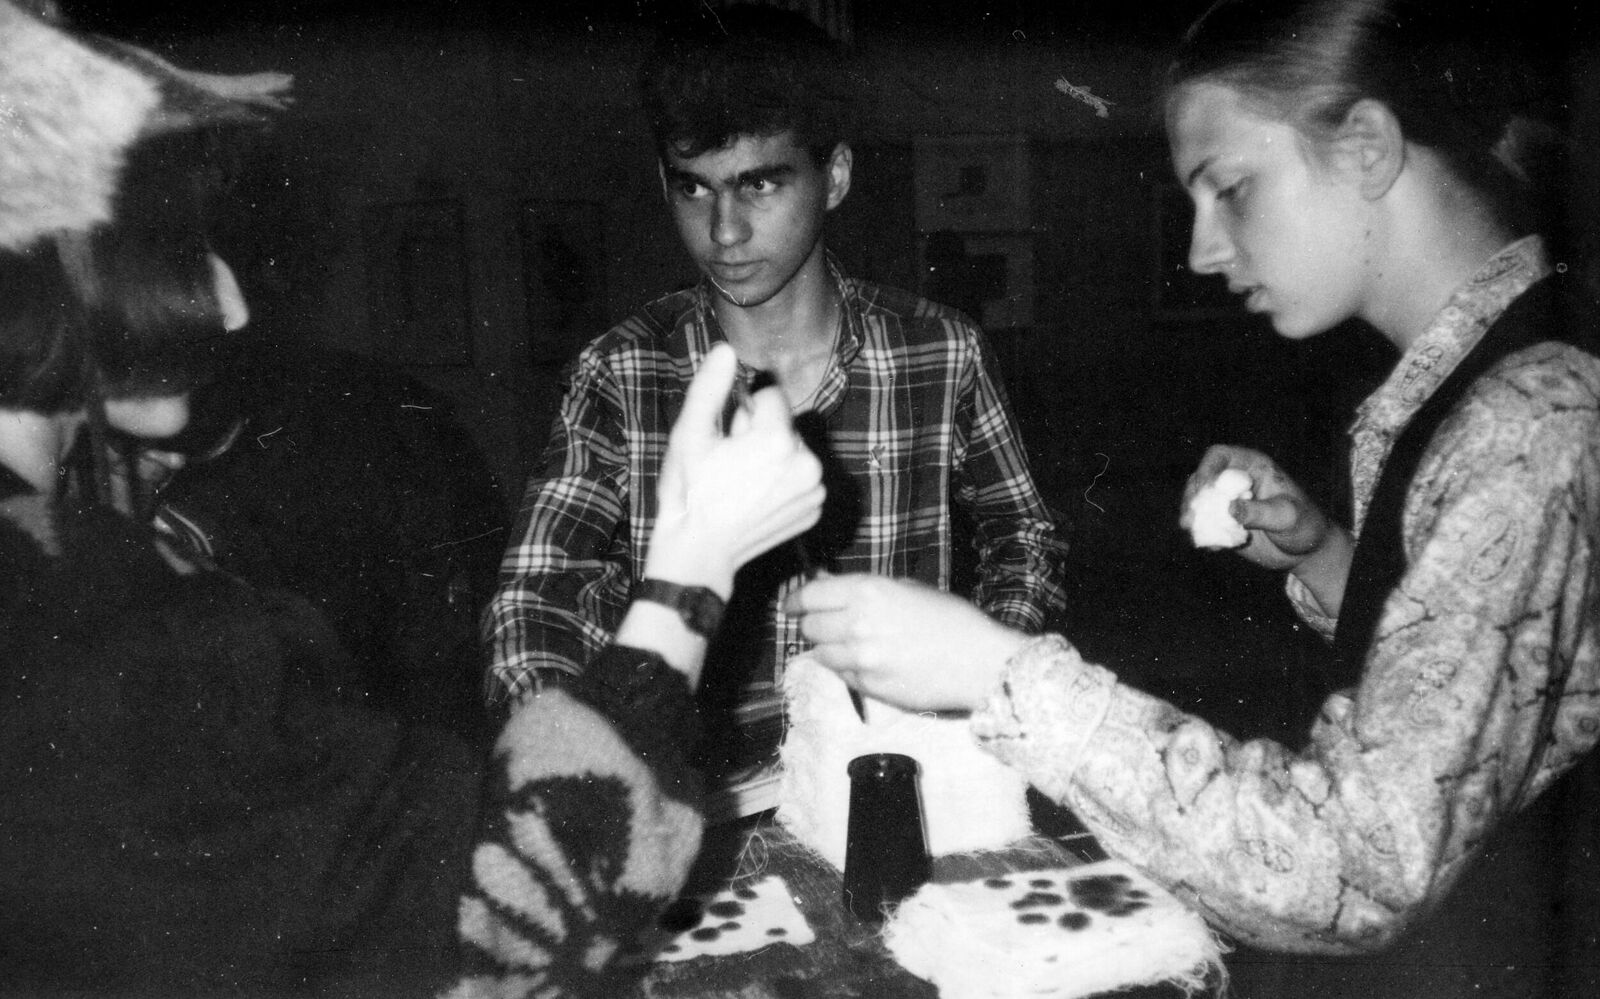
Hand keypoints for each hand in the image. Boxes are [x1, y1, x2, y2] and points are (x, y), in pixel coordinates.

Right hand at [644, 343, 824, 597]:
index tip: (728, 437)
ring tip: (742, 482)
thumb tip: (725, 350)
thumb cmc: (690, 492)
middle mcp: (807, 464)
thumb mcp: (690, 434)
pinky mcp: (814, 511)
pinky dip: (783, 483)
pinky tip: (756, 499)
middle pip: (786, 425)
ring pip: (794, 451)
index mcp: (779, 440)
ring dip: (774, 458)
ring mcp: (814, 492)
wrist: (698, 551)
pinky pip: (801, 479)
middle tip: (731, 462)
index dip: (745, 411)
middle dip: (761, 434)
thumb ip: (710, 387)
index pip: (772, 396)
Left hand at [782, 574, 1028, 712]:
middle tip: (826, 624)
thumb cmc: (951, 619)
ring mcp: (861, 659)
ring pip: (821, 654)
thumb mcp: (907, 588)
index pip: (810, 595)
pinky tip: (871, 663)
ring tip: (853, 645)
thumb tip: (824, 584)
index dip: (796, 600)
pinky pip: (843, 676)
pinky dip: (848, 669)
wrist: (980, 662)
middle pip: (810, 626)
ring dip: (829, 648)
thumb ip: (863, 589)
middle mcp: (857, 624)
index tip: (791, 605)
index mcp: (867, 591)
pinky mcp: (869, 687)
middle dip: (813, 624)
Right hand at [1180, 444, 1352, 615]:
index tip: (1202, 489)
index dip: (1206, 468)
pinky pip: (1205, 523)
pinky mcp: (1224, 522)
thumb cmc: (1304, 525)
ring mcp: (1228, 501)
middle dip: (1192, 497)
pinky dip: (1202, 533)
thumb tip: (1230, 508)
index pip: (1219, 456)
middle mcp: (1237, 481)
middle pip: (1201, 478)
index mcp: (1253, 467)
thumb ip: (1259, 512)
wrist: (1306, 550)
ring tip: (1191, 529)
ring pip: (1198, 501)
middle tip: (1189, 517)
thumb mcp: (1286, 517)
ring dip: (1191, 515)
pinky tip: (1213, 546)